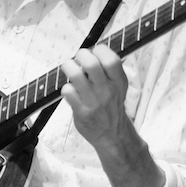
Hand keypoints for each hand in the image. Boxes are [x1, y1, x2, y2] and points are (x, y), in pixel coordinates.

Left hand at [61, 44, 165, 186]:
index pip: (111, 59)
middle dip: (80, 55)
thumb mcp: (119, 87)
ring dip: (68, 67)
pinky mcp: (81, 112)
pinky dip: (66, 88)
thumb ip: (109, 70)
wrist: (113, 136)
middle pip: (90, 63)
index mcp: (118, 82)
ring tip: (69, 69)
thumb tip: (92, 50)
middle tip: (78, 59)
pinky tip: (71, 91)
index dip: (99, 50)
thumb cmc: (112, 106)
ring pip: (75, 74)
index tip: (94, 52)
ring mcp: (94, 102)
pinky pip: (68, 91)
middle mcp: (107, 90)